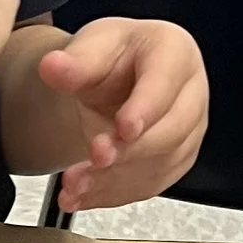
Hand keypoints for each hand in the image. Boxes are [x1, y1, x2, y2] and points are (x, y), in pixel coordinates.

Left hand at [38, 20, 209, 210]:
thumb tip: (53, 66)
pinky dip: (112, 194)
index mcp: (174, 51)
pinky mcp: (174, 161)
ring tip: (75, 184)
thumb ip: (74, 61)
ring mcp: (187, 131)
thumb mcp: (90, 47)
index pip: (166, 82)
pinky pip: (149, 185)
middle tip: (95, 157)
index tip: (124, 128)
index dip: (146, 108)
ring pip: (160, 164)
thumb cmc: (113, 56)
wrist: (113, 79)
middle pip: (172, 130)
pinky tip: (82, 195)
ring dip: (115, 179)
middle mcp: (189, 93)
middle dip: (131, 150)